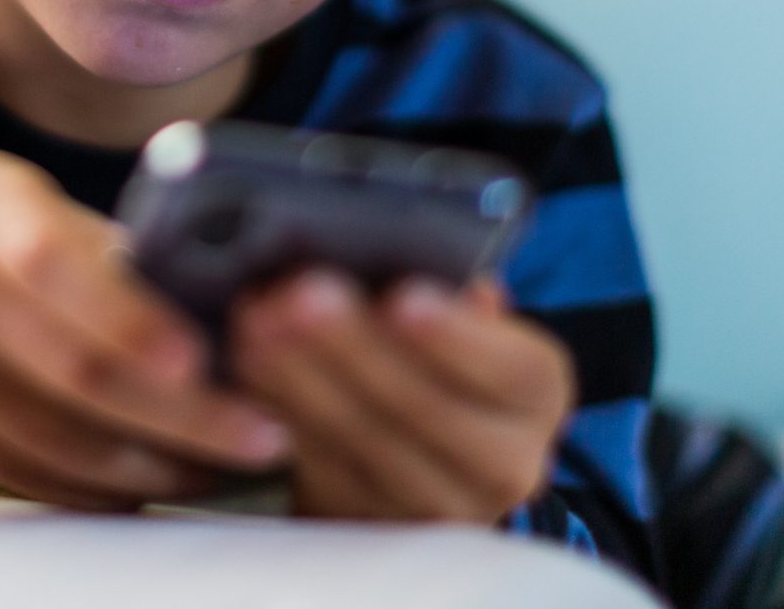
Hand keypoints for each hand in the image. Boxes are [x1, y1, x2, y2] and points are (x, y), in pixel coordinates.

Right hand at [0, 144, 292, 510]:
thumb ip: (81, 242)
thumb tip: (201, 293)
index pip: (66, 274)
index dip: (144, 327)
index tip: (217, 361)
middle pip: (79, 378)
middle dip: (187, 421)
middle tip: (269, 437)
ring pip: (56, 444)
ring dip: (155, 468)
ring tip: (230, 471)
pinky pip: (15, 473)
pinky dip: (90, 489)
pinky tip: (147, 487)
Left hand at [228, 268, 573, 520]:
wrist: (427, 446)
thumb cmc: (441, 348)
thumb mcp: (463, 311)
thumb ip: (451, 286)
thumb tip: (427, 258)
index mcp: (536, 398)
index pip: (516, 373)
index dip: (459, 339)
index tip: (402, 297)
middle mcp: (503, 468)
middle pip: (428, 412)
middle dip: (354, 348)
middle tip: (298, 293)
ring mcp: (432, 508)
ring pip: (362, 445)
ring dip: (301, 377)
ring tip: (258, 319)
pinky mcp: (365, 524)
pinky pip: (313, 467)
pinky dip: (275, 410)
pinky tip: (247, 362)